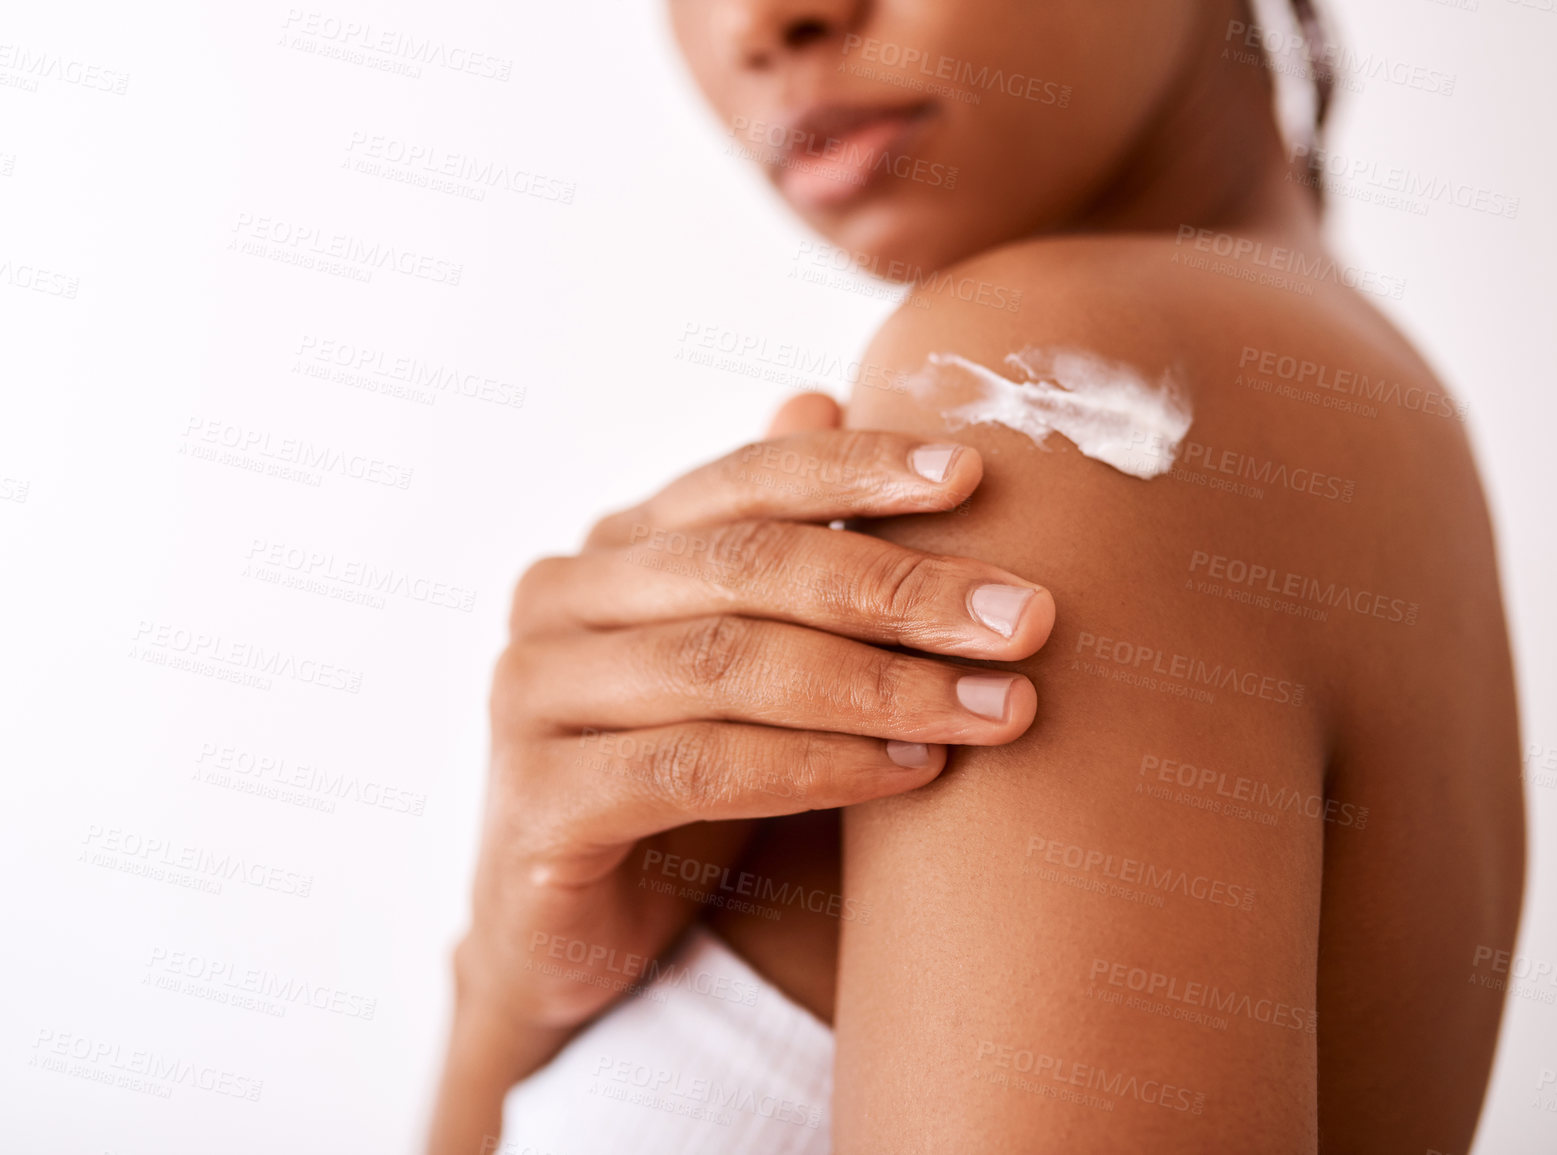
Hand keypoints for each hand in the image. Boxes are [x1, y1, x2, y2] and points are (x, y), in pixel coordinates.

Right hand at [430, 395, 1055, 1150]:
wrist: (569, 938)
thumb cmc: (673, 782)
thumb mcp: (735, 659)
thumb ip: (773, 543)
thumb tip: (820, 392)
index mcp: (612, 547)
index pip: (743, 478)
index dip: (858, 468)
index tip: (975, 475)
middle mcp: (559, 601)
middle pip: (745, 563)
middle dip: (901, 585)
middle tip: (1024, 617)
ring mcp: (531, 697)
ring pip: (728, 662)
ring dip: (880, 682)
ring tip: (994, 707)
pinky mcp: (537, 801)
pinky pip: (696, 766)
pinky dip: (815, 765)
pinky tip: (909, 771)